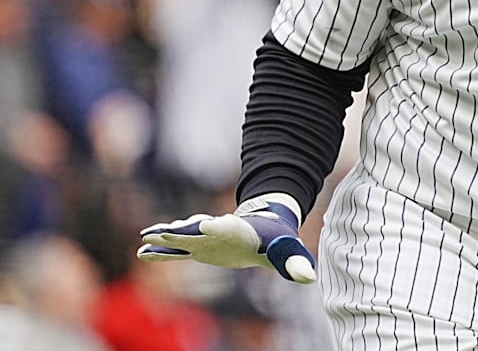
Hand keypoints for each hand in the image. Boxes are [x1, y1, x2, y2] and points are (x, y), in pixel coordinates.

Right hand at [137, 193, 316, 282]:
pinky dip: (161, 252)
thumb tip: (310, 278)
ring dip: (165, 237)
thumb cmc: (276, 240)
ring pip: (182, 237)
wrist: (265, 228)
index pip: (228, 228)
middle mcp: (218, 231)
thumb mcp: (288, 251)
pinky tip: (143, 253)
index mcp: (239, 230)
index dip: (218, 227)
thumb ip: (295, 263)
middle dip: (181, 230)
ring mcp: (205, 238)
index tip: (206, 224)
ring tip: (146, 237)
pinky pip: (176, 251)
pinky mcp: (198, 248)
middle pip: (197, 230)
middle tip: (162, 230)